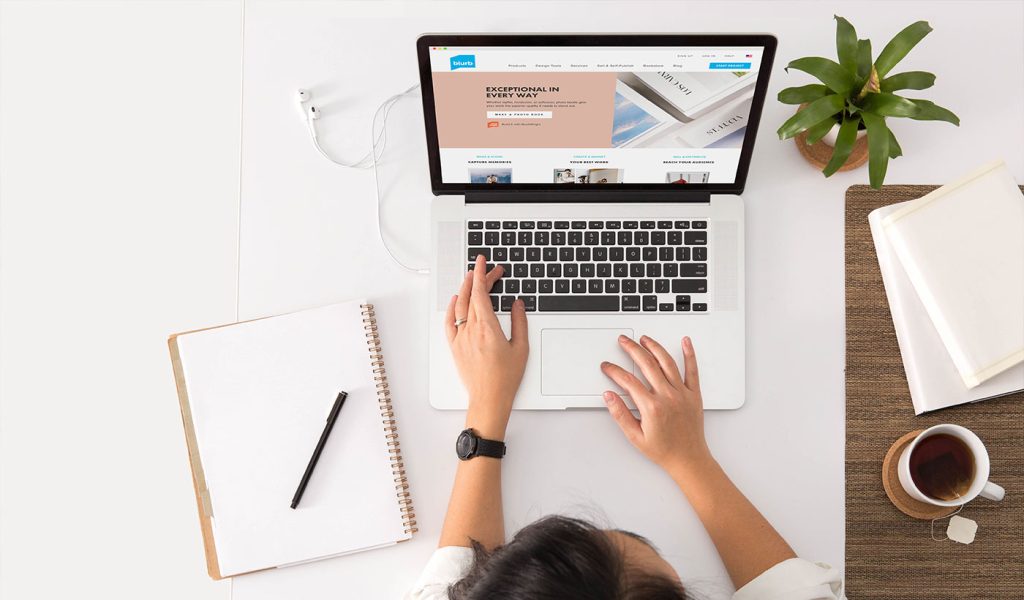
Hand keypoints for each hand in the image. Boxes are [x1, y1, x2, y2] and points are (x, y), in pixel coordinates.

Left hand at [445, 255, 528, 438]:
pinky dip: (452, 308)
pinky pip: (449, 322)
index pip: (481, 293)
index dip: (482, 275)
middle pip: (472, 296)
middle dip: (479, 279)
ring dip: (465, 289)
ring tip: (471, 278)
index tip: (484, 263)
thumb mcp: (521, 348)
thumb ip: (519, 322)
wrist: (488, 398)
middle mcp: (471, 330)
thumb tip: (517, 304)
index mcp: (488, 328)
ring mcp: (461, 338)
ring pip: (459, 306)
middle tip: (488, 269)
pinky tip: (456, 300)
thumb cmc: (505, 378)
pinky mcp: (455, 347)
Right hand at [600, 335, 711, 477]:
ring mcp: (682, 394)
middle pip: (647, 364)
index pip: (628, 381)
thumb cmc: (664, 450)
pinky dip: (689, 354)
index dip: (614, 371)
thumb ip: (620, 414)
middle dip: (632, 349)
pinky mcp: (694, 394)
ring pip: (667, 362)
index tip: (608, 366)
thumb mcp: (635, 437)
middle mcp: (668, 397)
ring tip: (645, 339)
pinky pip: (692, 370)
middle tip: (624, 341)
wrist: (688, 459)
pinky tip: (685, 342)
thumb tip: (609, 396)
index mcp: (652, 407)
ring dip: (654, 347)